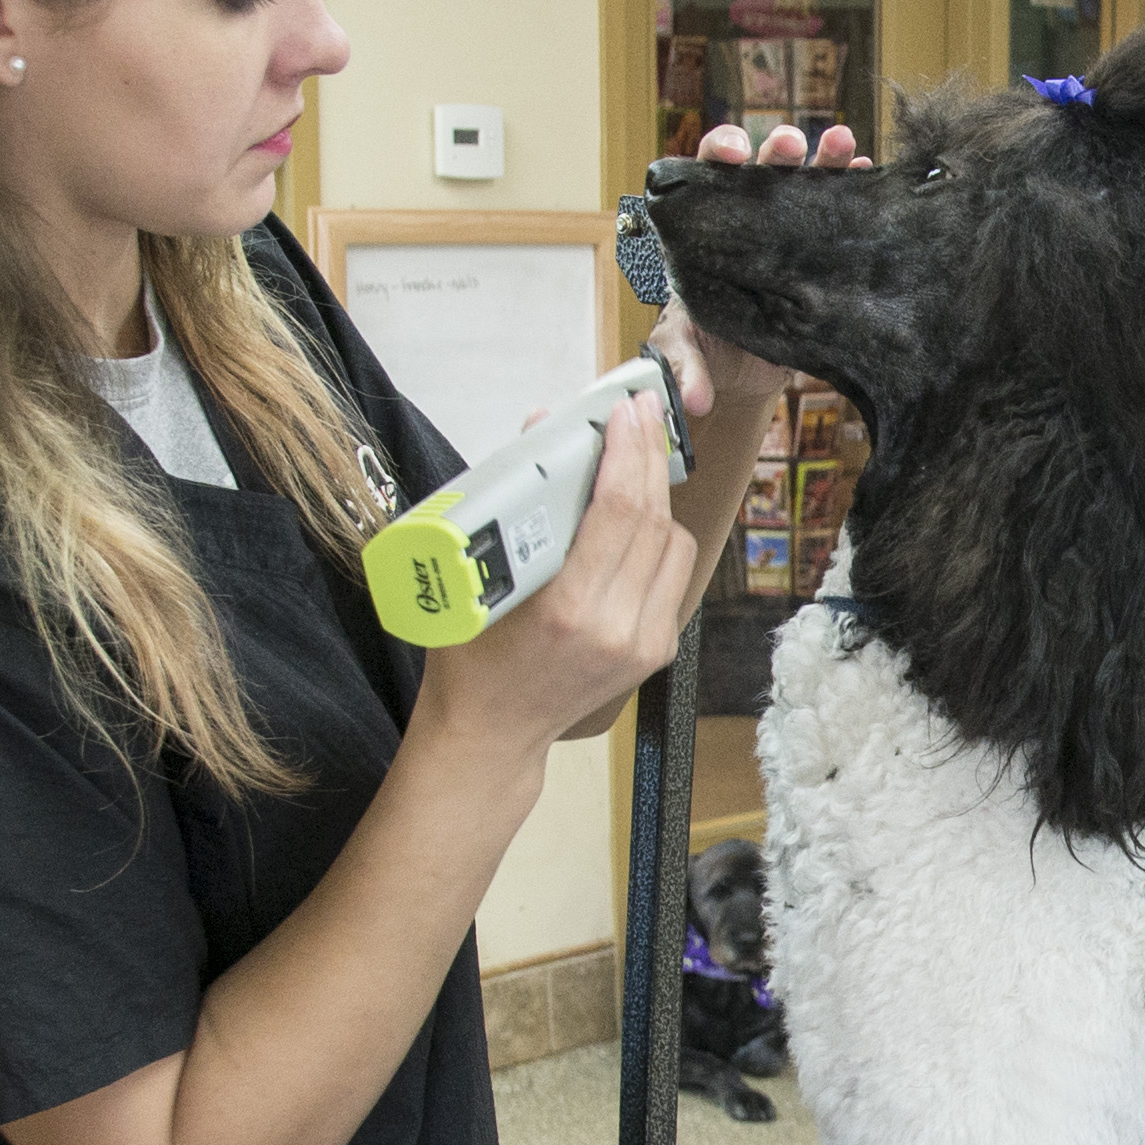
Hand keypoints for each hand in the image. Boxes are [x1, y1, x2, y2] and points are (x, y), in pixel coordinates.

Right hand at [416, 392, 698, 755]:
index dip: (629, 453)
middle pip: (654, 521)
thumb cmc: (470, 657)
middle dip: (650, 456)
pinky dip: (659, 536)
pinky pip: (672, 574)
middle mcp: (616, 628)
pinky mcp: (656, 650)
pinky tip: (638, 513)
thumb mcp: (474, 577)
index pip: (619, 513)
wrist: (493, 733)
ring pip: (674, 544)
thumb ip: (510, 501)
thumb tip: (543, 426)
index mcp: (568, 610)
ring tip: (635, 458)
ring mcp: (643, 643)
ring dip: (658, 496)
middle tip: (642, 413)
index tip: (626, 411)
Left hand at [647, 120, 872, 413]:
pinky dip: (855, 188)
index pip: (708, 173)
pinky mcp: (819, 255)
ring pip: (806, 182)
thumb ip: (683, 365)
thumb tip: (695, 398)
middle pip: (763, 168)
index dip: (719, 153)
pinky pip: (840, 215)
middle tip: (790, 146)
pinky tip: (868, 172)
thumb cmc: (704, 348)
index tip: (734, 154)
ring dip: (824, 158)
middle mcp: (748, 220)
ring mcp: (787, 234)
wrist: (739, 373)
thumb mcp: (682, 352)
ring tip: (842, 142)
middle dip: (778, 150)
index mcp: (706, 227)